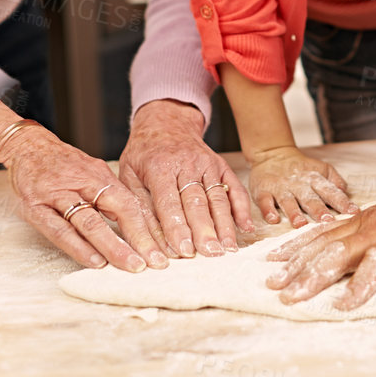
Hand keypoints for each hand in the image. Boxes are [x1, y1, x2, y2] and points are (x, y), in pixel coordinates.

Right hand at [0, 114, 168, 272]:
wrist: (27, 147)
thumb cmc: (63, 166)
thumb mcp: (92, 173)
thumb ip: (110, 197)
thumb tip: (136, 225)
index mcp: (99, 176)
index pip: (129, 203)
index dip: (146, 229)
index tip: (159, 253)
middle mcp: (81, 184)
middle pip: (114, 212)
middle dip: (135, 240)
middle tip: (151, 263)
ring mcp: (57, 195)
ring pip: (89, 223)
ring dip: (110, 246)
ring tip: (128, 265)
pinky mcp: (35, 207)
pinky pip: (59, 230)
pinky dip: (78, 247)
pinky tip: (94, 261)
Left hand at [119, 99, 253, 256]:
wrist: (166, 122)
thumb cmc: (143, 154)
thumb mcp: (129, 175)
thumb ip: (139, 207)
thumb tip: (149, 242)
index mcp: (159, 167)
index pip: (169, 202)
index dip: (176, 228)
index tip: (183, 251)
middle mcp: (187, 164)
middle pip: (197, 202)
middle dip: (204, 230)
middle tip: (210, 254)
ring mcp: (207, 164)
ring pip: (218, 197)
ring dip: (225, 225)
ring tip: (228, 249)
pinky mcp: (221, 166)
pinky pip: (234, 188)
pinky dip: (241, 208)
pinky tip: (246, 227)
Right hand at [247, 146, 356, 227]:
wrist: (272, 153)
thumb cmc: (300, 167)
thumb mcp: (321, 168)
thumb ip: (335, 180)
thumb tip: (346, 192)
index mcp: (314, 179)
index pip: (330, 191)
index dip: (341, 201)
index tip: (353, 212)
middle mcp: (298, 184)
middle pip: (310, 198)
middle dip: (319, 210)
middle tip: (328, 221)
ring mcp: (280, 188)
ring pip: (288, 201)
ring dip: (294, 213)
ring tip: (301, 224)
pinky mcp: (263, 191)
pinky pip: (265, 201)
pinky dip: (268, 210)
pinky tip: (273, 219)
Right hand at [266, 167, 375, 309]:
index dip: (364, 282)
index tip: (344, 305)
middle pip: (345, 250)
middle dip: (315, 274)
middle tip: (289, 295)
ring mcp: (370, 219)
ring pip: (329, 240)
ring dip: (301, 260)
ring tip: (275, 280)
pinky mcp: (362, 218)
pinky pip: (327, 229)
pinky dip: (301, 242)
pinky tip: (279, 254)